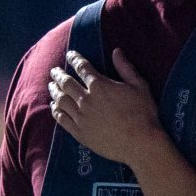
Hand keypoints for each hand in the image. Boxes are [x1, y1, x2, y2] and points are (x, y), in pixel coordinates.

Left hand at [50, 50, 168, 166]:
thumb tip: (116, 51)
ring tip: (51, 86)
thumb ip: (126, 68)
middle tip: (54, 70)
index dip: (74, 59)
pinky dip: (55, 110)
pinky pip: (61, 118)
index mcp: (100, 86)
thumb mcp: (139, 86)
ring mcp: (81, 117)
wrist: (140, 144)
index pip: (82, 67)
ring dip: (54, 90)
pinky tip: (54, 106)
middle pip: (66, 83)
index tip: (70, 55)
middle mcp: (86, 99)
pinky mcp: (79, 132)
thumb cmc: (143, 114)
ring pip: (60, 100)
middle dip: (58, 74)